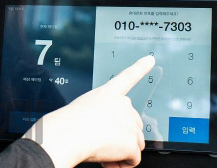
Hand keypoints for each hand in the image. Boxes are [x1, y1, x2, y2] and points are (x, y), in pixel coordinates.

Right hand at [23, 55, 154, 167]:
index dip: (140, 67)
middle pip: (134, 125)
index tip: (150, 59)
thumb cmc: (68, 125)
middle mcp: (122, 104)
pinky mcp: (132, 142)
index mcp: (108, 93)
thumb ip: (104, 117)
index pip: (127, 77)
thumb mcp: (85, 111)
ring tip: (104, 153)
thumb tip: (115, 140)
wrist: (66, 135)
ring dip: (122, 152)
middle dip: (122, 137)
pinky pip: (134, 159)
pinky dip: (124, 164)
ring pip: (136, 144)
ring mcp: (129, 122)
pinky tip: (110, 161)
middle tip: (104, 143)